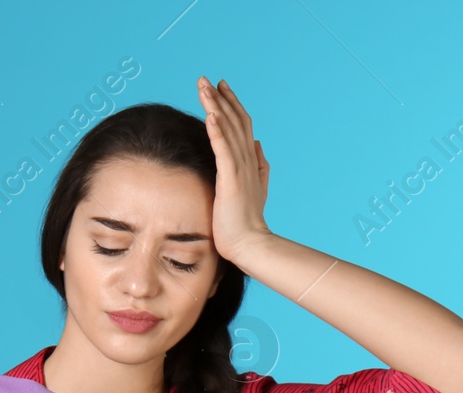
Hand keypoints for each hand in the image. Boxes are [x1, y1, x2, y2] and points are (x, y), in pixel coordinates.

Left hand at [197, 76, 271, 266]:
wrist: (250, 243)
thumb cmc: (245, 221)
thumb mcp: (254, 188)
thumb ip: (259, 165)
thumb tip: (258, 145)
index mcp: (250, 161)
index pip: (240, 125)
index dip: (231, 104)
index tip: (219, 87)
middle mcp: (247, 160)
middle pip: (234, 121)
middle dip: (220, 98)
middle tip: (206, 79)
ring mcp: (240, 168)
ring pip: (228, 130)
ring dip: (215, 107)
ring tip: (203, 88)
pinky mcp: (231, 180)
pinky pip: (224, 150)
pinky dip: (217, 132)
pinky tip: (210, 115)